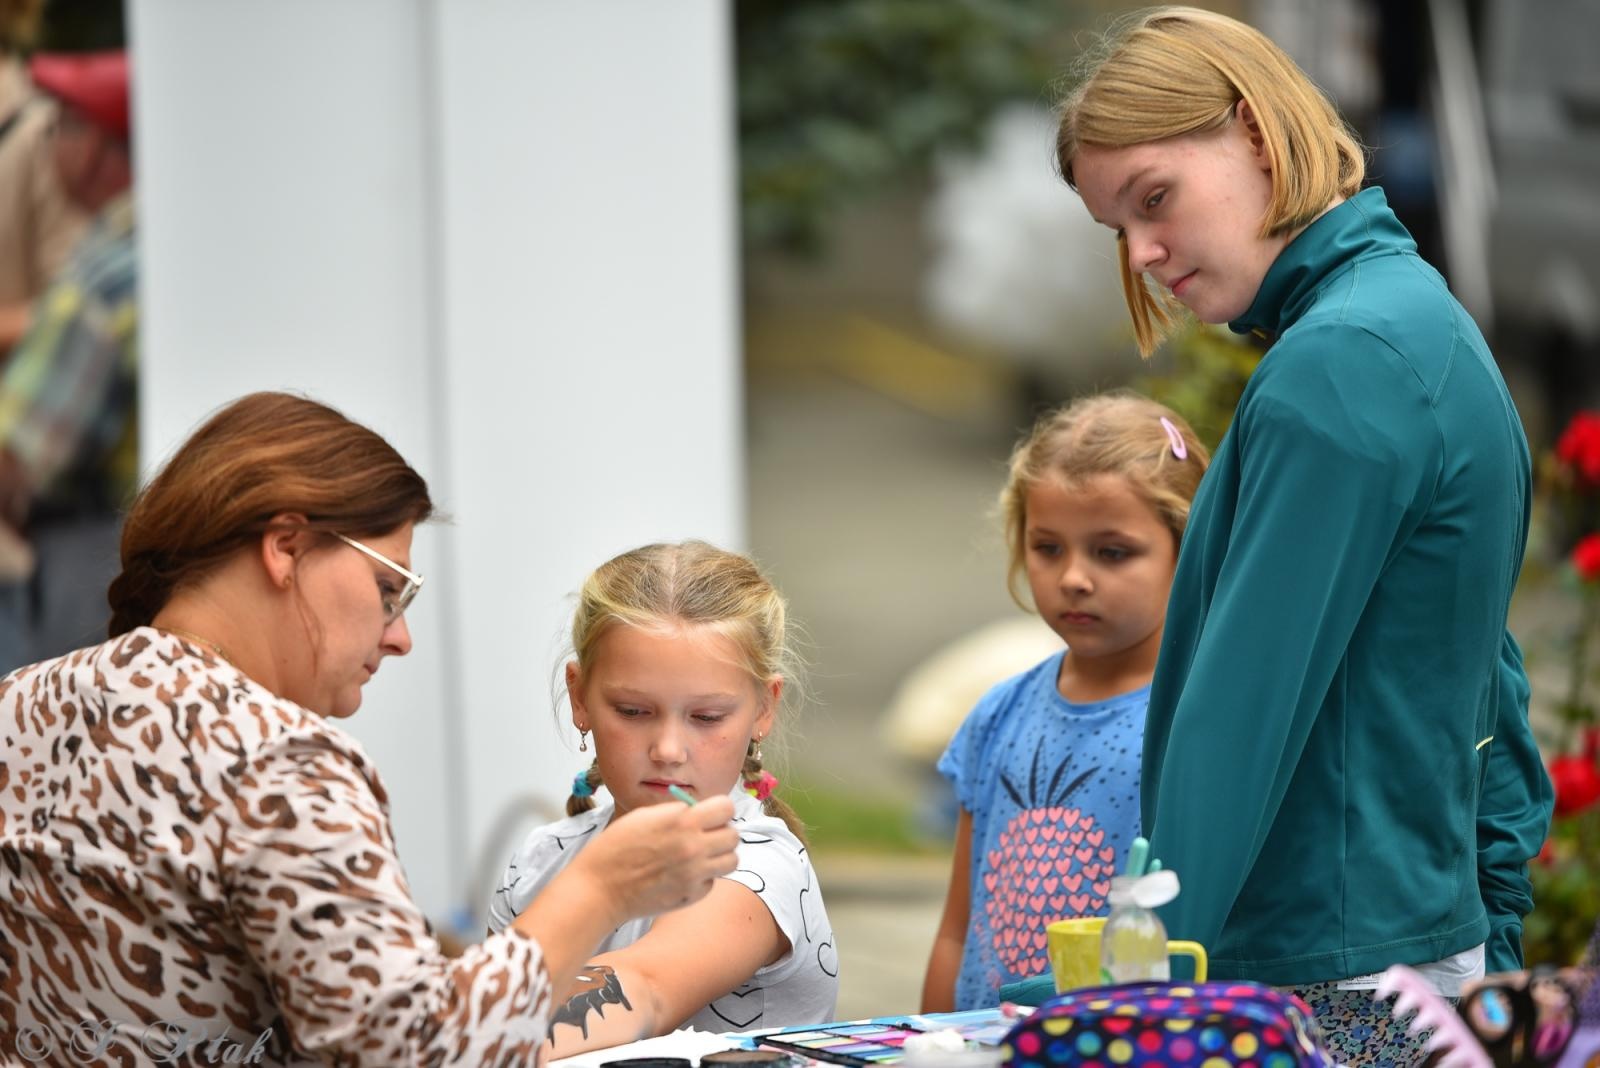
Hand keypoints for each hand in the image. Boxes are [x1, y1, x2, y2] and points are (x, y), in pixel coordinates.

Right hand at [570, 796, 738, 926]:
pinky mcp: (691, 895)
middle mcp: (693, 846)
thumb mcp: (644, 816)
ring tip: (700, 856)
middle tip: (706, 836)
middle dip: (722, 832)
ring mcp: (694, 873)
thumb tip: (698, 811)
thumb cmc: (615, 848)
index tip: (710, 815)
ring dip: (719, 856)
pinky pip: (712, 882)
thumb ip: (676, 812)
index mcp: (682, 820)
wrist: (598, 888)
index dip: (719, 810)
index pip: (726, 807)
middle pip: (733, 835)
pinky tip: (684, 875)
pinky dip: (703, 878)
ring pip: (732, 860)